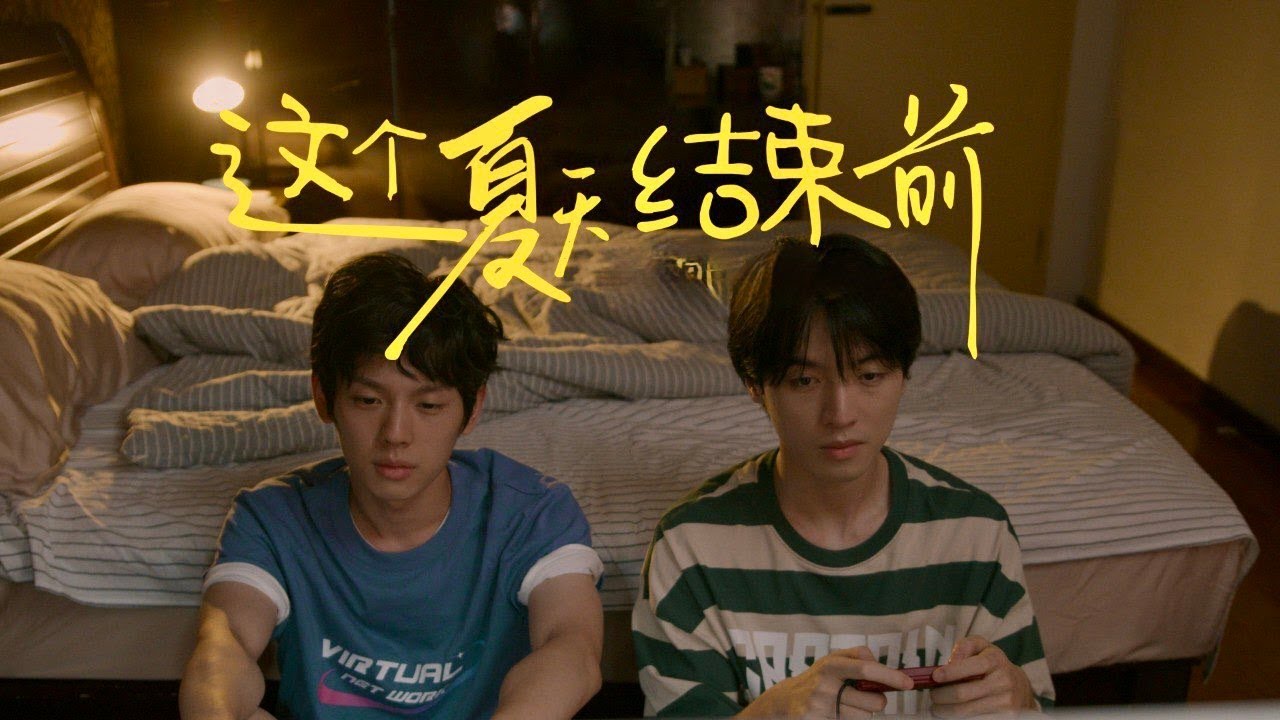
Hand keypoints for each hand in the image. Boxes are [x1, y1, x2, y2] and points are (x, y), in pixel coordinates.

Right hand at [739, 647, 912, 719]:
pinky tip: (835, 714)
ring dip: (862, 713)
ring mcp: (820, 706)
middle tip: (864, 696)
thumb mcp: (832, 660)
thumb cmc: (818, 679)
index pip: (865, 669)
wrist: (785, 702)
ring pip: (865, 717)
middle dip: (876, 701)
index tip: (908, 683)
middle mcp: (825, 684)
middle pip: (873, 701)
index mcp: (830, 664)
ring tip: (845, 705)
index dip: (890, 676)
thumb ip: (857, 655)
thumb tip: (880, 664)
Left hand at [929, 636, 1036, 716]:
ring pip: (966, 711)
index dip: (950, 673)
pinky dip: (959, 718)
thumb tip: (951, 662)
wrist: (1019, 686)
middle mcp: (1003, 681)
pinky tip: (952, 713)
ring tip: (937, 707)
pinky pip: (976, 719)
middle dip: (941, 696)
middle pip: (963, 694)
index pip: (970, 667)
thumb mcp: (981, 647)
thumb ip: (964, 647)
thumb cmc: (993, 665)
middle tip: (933, 696)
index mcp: (995, 660)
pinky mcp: (1006, 717)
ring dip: (946, 710)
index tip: (935, 677)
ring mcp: (1006, 701)